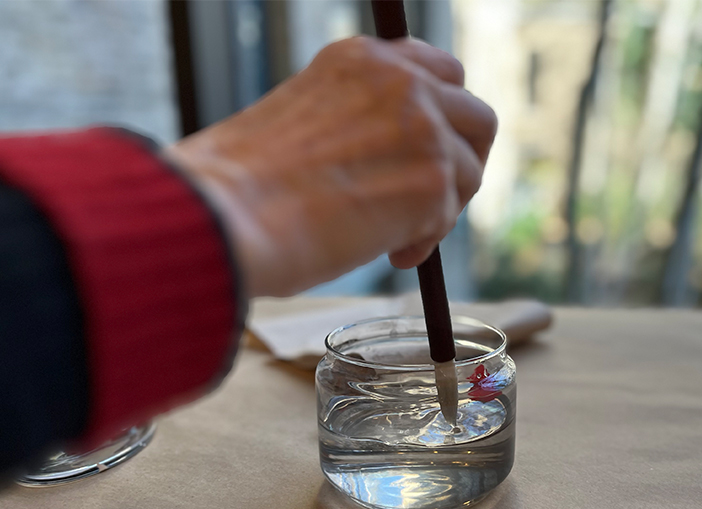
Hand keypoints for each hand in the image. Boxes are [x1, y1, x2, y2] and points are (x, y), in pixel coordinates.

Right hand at [165, 36, 496, 297]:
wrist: (225, 215)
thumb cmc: (245, 185)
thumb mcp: (306, 119)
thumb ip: (360, 122)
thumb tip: (396, 161)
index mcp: (362, 59)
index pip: (437, 72)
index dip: (442, 117)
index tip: (427, 150)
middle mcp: (401, 82)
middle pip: (476, 116)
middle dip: (462, 161)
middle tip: (430, 198)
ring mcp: (422, 129)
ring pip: (470, 171)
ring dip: (441, 209)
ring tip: (394, 236)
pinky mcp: (432, 181)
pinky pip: (449, 218)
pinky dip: (424, 243)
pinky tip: (387, 254)